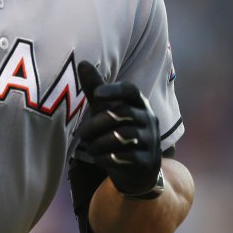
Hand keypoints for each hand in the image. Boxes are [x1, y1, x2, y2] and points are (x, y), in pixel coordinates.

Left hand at [77, 61, 163, 198]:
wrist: (137, 170)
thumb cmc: (118, 132)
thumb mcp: (106, 110)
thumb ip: (95, 88)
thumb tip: (81, 62)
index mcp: (139, 104)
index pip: (131, 90)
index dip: (114, 90)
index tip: (96, 94)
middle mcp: (148, 119)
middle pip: (123, 113)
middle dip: (97, 124)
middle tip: (82, 134)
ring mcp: (150, 140)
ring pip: (123, 135)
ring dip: (99, 143)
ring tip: (90, 148)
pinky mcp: (146, 160)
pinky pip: (125, 156)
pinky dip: (107, 158)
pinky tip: (100, 159)